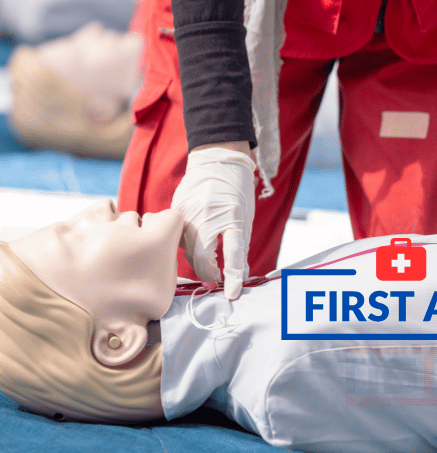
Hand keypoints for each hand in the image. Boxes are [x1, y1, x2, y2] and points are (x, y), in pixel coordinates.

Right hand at [172, 144, 255, 298]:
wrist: (216, 159)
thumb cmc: (236, 188)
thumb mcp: (245, 216)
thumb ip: (240, 247)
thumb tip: (239, 275)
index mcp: (232, 216)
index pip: (232, 254)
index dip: (231, 277)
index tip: (231, 294)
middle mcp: (207, 216)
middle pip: (202, 259)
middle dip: (209, 275)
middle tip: (217, 281)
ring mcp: (188, 214)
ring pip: (187, 251)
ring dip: (198, 262)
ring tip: (208, 267)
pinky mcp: (175, 211)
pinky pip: (177, 238)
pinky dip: (187, 247)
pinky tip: (195, 247)